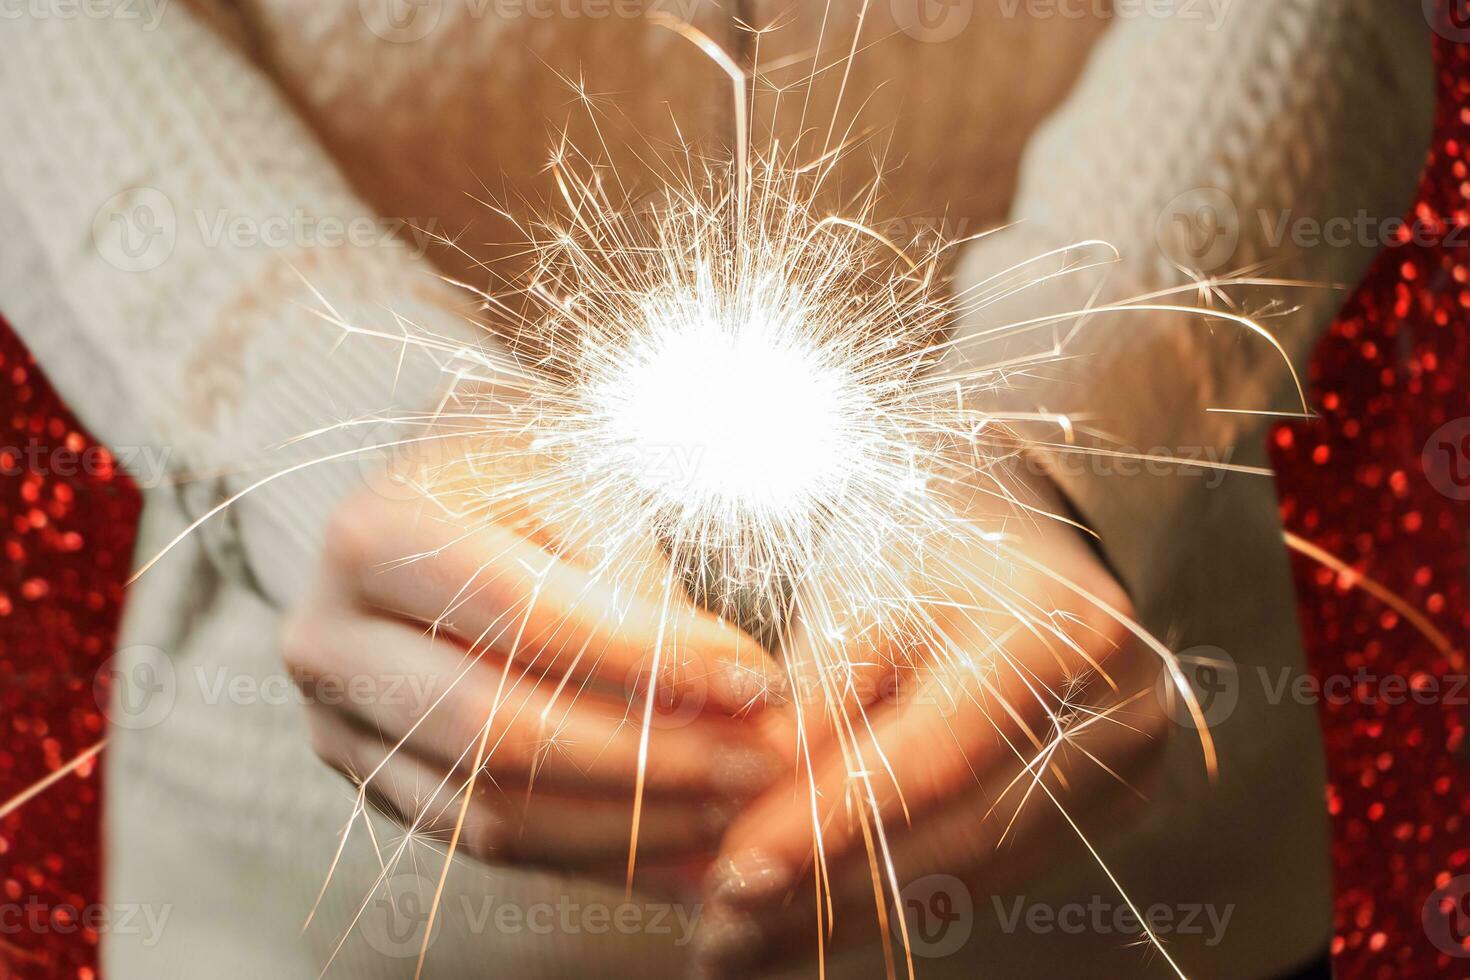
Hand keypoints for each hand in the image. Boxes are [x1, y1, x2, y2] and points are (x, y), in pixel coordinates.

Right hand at [282, 486, 791, 887]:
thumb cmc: (523, 480)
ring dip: (630, 828)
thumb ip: (640, 590)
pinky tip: (682, 849)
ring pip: (491, 812)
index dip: (652, 660)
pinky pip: (487, 844)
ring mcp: (338, 724)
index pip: (527, 616)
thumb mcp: (582, 491)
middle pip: (498, 730)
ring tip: (736, 814)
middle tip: (760, 761)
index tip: (759, 681)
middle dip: (651, 761)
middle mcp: (329, 640)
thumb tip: (729, 701)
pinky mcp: (375, 782)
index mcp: (374, 537)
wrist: (438, 500)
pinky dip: (592, 855)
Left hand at [692, 470, 1171, 975]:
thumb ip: (817, 707)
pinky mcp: (1105, 811)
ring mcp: (1123, 770)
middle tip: (728, 921)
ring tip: (748, 936)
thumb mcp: (857, 601)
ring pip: (969, 871)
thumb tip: (752, 825)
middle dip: (831, 886)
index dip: (831, 823)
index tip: (740, 869)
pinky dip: (893, 900)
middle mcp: (1117, 709)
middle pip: (959, 831)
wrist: (1007, 545)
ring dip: (852, 914)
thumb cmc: (922, 554)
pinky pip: (986, 872)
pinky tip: (812, 918)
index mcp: (1061, 628)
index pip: (935, 756)